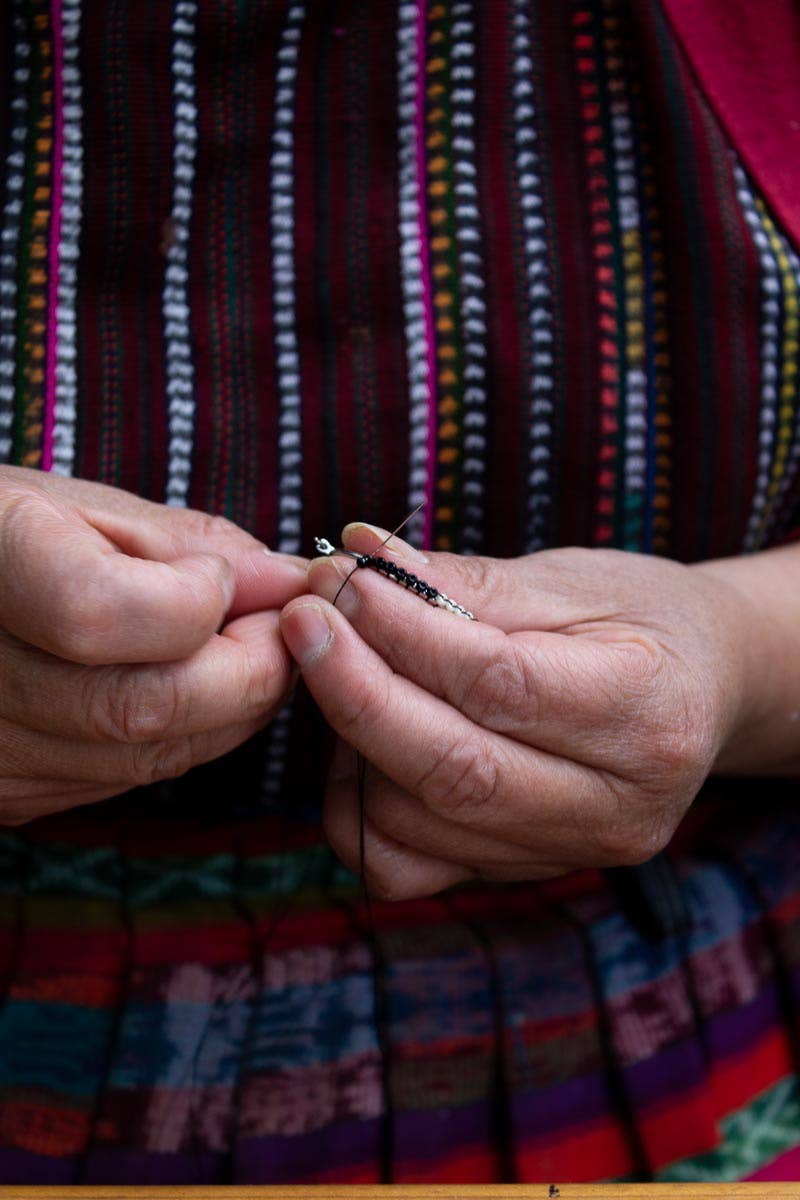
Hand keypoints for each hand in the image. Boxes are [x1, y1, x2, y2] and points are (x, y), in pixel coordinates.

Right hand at [0, 467, 307, 824]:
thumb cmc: (2, 534)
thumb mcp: (83, 507)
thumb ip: (190, 545)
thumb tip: (291, 583)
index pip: (99, 614)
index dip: (192, 600)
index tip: (218, 575)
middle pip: (144, 707)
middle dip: (251, 667)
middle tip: (281, 625)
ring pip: (151, 758)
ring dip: (233, 708)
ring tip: (244, 651)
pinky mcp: (11, 797)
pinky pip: (129, 780)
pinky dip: (187, 736)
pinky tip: (192, 688)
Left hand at [281, 525, 753, 899]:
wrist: (700, 689)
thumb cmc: (639, 618)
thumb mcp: (571, 580)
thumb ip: (464, 583)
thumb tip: (359, 561)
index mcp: (647, 715)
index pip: (499, 685)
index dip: (404, 634)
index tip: (342, 585)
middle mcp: (616, 807)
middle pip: (453, 771)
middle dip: (354, 692)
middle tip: (303, 621)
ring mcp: (568, 854)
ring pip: (414, 824)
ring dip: (352, 743)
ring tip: (351, 670)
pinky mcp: (519, 874)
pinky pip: (404, 866)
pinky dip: (359, 806)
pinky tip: (365, 743)